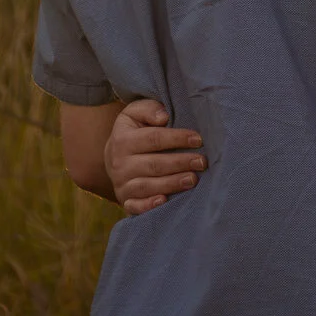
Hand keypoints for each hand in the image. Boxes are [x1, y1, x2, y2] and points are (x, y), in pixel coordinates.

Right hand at [104, 98, 205, 214]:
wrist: (114, 156)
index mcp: (123, 139)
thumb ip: (149, 109)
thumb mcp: (136, 113)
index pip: (153, 139)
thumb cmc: (135, 131)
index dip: (177, 138)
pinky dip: (148, 206)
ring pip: (148, 186)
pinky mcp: (125, 200)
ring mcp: (121, 184)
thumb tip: (163, 117)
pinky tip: (164, 201)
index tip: (198, 139)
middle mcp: (119, 163)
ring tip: (193, 180)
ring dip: (172, 184)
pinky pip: (135, 207)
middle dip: (180, 163)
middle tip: (202, 162)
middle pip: (154, 164)